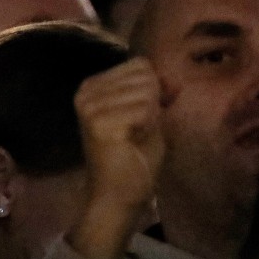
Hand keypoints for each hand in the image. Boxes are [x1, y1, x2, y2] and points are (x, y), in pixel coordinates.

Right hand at [75, 57, 163, 208]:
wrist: (117, 193)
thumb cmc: (133, 156)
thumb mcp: (148, 116)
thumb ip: (157, 94)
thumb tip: (173, 78)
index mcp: (92, 86)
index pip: (139, 65)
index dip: (153, 90)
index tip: (142, 116)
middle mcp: (86, 91)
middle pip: (144, 77)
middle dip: (152, 104)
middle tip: (138, 129)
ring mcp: (91, 106)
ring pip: (146, 93)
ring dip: (151, 117)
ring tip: (135, 136)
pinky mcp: (100, 122)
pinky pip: (145, 110)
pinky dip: (149, 127)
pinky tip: (134, 142)